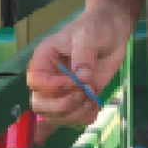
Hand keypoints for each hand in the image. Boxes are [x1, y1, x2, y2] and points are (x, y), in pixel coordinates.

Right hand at [27, 6, 132, 126]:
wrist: (112, 31)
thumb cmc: (95, 27)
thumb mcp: (88, 36)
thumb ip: (84, 57)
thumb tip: (83, 81)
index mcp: (44, 59)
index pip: (35, 81)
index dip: (52, 87)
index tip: (74, 81)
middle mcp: (49, 78)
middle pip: (40, 105)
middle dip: (63, 105)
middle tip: (84, 92)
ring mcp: (63, 92)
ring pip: (55, 117)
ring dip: (75, 114)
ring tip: (92, 98)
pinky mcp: (78, 99)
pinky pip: (74, 119)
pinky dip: (84, 118)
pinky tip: (95, 105)